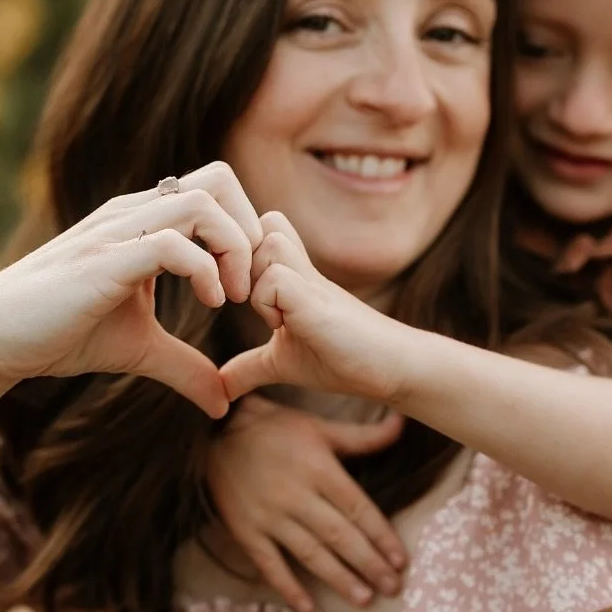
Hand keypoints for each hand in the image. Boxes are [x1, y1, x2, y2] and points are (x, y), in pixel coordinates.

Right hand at [0, 162, 262, 417]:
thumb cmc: (58, 334)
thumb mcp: (139, 349)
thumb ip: (185, 367)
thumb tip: (224, 402)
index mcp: (144, 221)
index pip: (216, 191)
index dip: (247, 232)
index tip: (250, 287)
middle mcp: (134, 214)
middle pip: (219, 179)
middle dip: (250, 229)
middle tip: (249, 285)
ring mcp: (117, 232)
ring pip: (202, 202)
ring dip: (234, 247)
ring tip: (230, 297)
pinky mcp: (103, 260)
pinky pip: (170, 242)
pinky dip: (204, 269)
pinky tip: (208, 302)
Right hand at [207, 395, 406, 611]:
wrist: (215, 432)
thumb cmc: (275, 428)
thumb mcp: (319, 427)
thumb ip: (363, 435)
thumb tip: (402, 421)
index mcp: (318, 469)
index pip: (357, 508)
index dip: (381, 536)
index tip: (401, 560)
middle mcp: (295, 495)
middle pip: (339, 535)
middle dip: (368, 564)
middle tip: (392, 588)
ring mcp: (269, 516)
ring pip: (310, 553)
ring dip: (338, 578)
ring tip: (363, 599)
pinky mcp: (246, 530)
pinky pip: (269, 564)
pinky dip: (288, 587)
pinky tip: (307, 608)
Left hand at [219, 212, 410, 406]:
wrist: (391, 368)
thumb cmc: (342, 359)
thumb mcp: (283, 362)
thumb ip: (250, 367)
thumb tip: (220, 387)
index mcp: (291, 275)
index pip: (262, 228)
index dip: (241, 249)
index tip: (236, 286)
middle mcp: (301, 269)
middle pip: (260, 225)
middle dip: (242, 259)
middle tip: (246, 300)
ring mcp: (310, 281)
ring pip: (266, 243)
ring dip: (255, 279)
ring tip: (271, 316)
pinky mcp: (316, 300)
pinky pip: (275, 280)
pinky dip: (267, 304)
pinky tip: (284, 327)